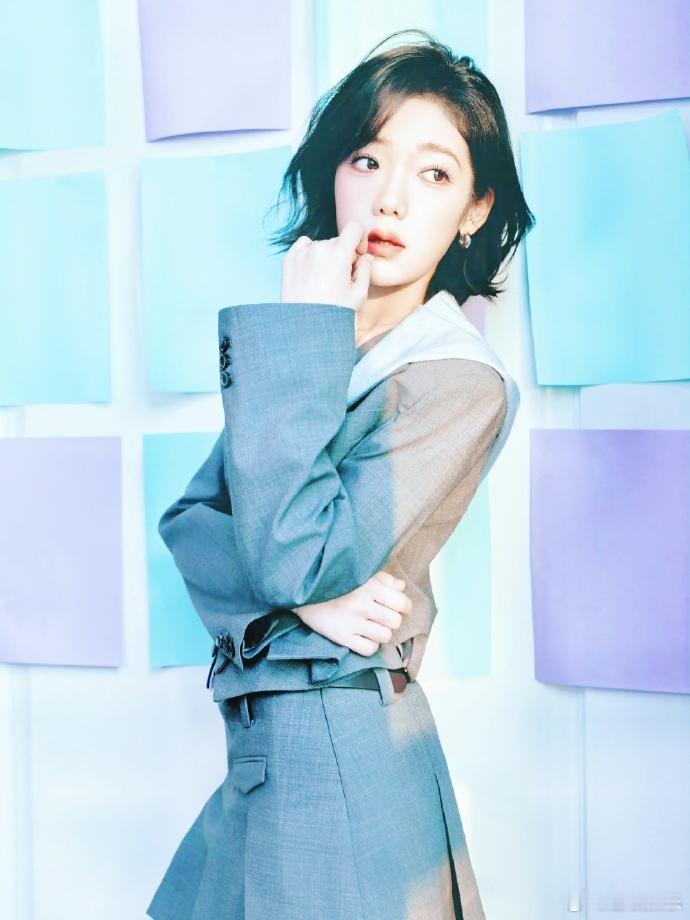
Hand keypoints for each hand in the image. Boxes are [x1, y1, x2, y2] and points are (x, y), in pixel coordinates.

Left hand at [280, 219, 373, 312]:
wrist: (304, 326)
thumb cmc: (334, 313)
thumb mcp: (359, 294)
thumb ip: (366, 270)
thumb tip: (365, 256)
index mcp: (339, 254)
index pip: (354, 227)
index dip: (359, 239)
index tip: (357, 254)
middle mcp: (319, 248)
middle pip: (338, 240)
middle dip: (342, 254)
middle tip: (340, 277)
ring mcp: (302, 253)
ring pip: (321, 245)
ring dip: (326, 256)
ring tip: (324, 280)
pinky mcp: (289, 259)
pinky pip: (304, 245)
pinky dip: (310, 253)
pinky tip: (312, 271)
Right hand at [292, 570, 411, 656]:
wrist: (303, 592)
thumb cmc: (336, 581)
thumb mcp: (361, 573)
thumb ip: (384, 579)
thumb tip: (401, 587)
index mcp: (368, 586)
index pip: (402, 603)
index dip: (404, 606)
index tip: (399, 607)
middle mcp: (361, 604)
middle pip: (395, 621)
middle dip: (392, 620)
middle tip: (383, 616)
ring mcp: (350, 622)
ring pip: (384, 636)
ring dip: (381, 632)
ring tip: (372, 625)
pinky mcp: (341, 637)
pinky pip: (369, 649)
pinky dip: (370, 644)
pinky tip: (363, 635)